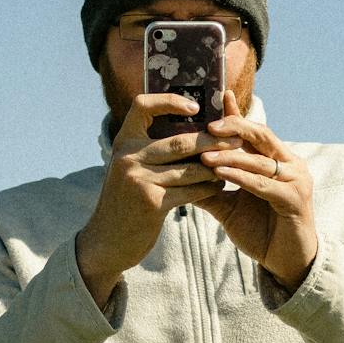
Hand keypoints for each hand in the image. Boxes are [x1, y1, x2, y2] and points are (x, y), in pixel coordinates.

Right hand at [75, 93, 241, 305]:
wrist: (106, 241)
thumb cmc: (125, 201)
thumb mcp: (129, 168)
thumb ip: (150, 149)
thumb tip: (192, 128)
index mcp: (123, 141)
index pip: (143, 105)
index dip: (169, 100)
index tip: (195, 107)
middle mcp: (128, 157)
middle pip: (179, 141)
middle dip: (213, 140)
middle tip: (236, 139)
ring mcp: (138, 180)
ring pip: (190, 169)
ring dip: (216, 167)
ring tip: (233, 164)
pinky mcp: (151, 203)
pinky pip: (190, 191)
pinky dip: (208, 188)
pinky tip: (218, 186)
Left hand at [194, 92, 317, 291]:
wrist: (286, 262)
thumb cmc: (260, 232)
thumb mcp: (229, 207)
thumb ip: (209, 189)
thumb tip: (179, 175)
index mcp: (275, 161)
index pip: (253, 132)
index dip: (237, 115)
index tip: (221, 96)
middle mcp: (289, 164)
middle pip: (261, 135)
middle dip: (235, 128)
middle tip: (208, 126)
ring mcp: (296, 180)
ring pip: (260, 160)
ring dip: (231, 157)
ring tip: (205, 155)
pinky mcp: (295, 199)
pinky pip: (264, 184)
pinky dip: (242, 178)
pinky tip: (221, 174)